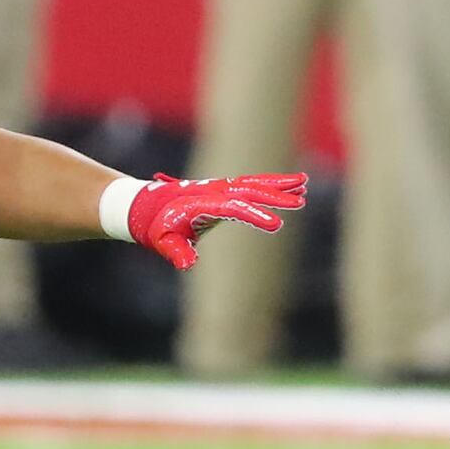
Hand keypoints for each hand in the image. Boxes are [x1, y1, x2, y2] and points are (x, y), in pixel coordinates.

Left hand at [126, 171, 306, 267]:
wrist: (145, 205)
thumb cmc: (155, 227)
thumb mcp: (163, 242)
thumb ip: (177, 252)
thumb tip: (188, 265)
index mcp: (203, 204)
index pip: (234, 209)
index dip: (256, 216)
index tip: (277, 224)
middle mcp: (214, 191)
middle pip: (250, 191)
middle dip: (276, 196)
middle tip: (301, 201)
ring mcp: (220, 187)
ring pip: (254, 183)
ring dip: (279, 184)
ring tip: (304, 183)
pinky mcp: (224, 189)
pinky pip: (251, 184)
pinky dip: (270, 183)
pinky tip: (291, 184)